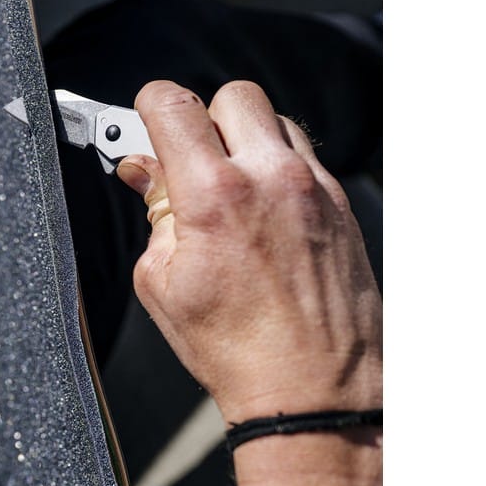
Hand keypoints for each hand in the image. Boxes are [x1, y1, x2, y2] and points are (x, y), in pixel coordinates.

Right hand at [117, 79, 380, 424]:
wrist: (312, 388)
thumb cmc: (235, 349)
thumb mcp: (163, 284)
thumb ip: (152, 214)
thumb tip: (144, 172)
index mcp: (215, 195)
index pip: (174, 105)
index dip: (149, 104)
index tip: (145, 116)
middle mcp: (271, 178)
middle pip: (231, 96)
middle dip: (202, 120)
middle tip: (189, 164)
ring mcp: (314, 187)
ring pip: (274, 121)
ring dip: (245, 142)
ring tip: (231, 193)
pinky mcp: (341, 204)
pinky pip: (305, 158)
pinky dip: (279, 170)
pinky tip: (265, 214)